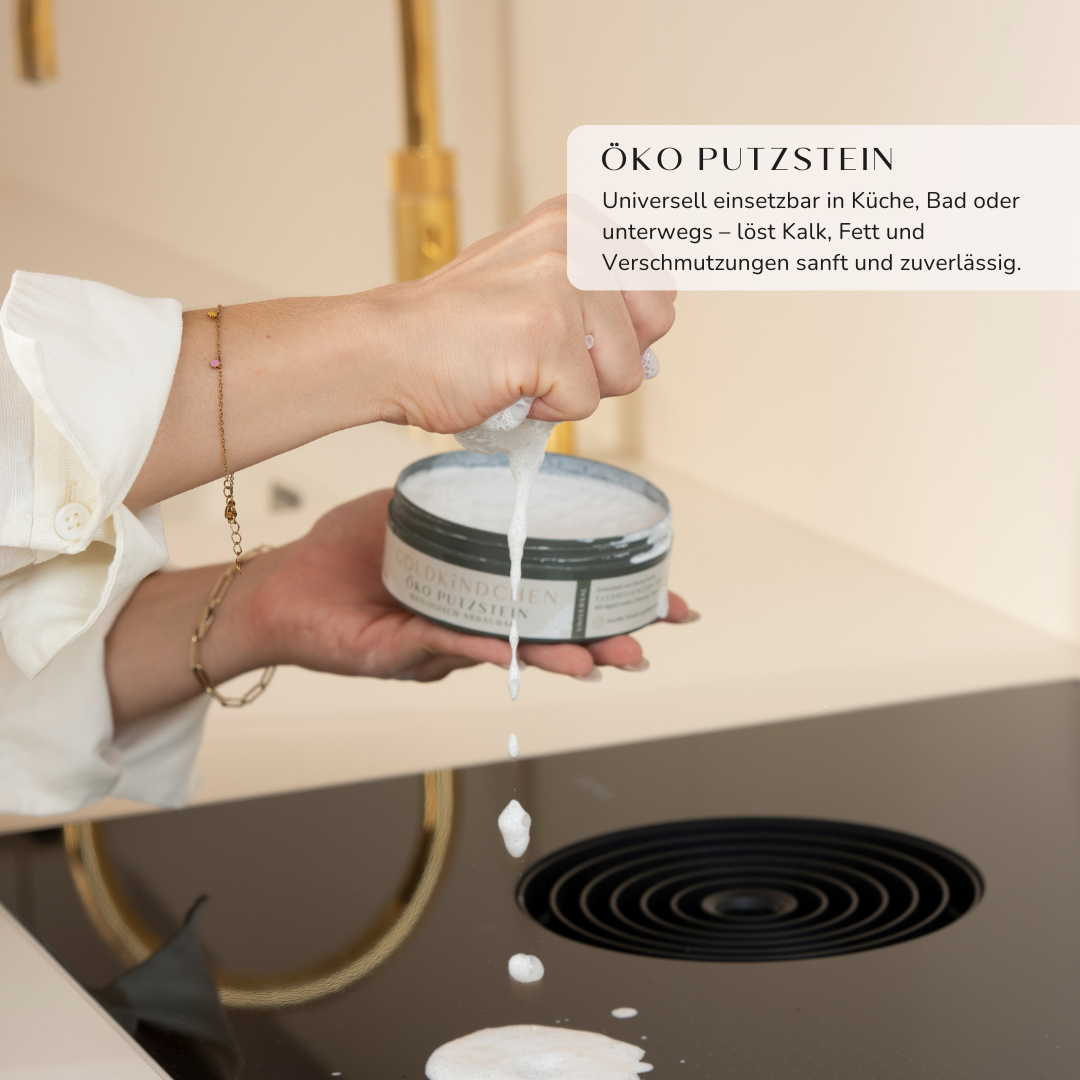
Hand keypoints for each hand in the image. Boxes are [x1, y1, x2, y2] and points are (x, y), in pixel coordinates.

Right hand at [128, 197, 674, 511]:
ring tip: (519, 368)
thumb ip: (598, 305)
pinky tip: (505, 385)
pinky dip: (545, 413)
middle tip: (544, 353)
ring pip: (626, 373)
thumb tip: (654, 352)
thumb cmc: (455, 332)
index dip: (625, 328)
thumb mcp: (536, 288)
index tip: (580, 332)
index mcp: (578, 219)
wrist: (385, 350)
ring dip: (574, 390)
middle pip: (654, 328)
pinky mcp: (549, 332)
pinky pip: (584, 405)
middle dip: (606, 358)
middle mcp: (578, 237)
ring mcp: (565, 283)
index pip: (659, 284)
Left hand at [248, 490, 691, 681]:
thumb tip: (505, 465)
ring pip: (510, 653)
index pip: (554, 598)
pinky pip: (447, 647)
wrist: (280, 585)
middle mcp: (471, 626)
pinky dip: (484, 647)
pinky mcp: (400, 651)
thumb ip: (457, 499)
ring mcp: (439, 645)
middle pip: (548, 636)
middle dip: (604, 638)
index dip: (607, 601)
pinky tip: (517, 649)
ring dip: (560, 654)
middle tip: (649, 637)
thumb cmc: (346, 554)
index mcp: (482, 593)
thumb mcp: (413, 513)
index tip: (659, 596)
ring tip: (602, 656)